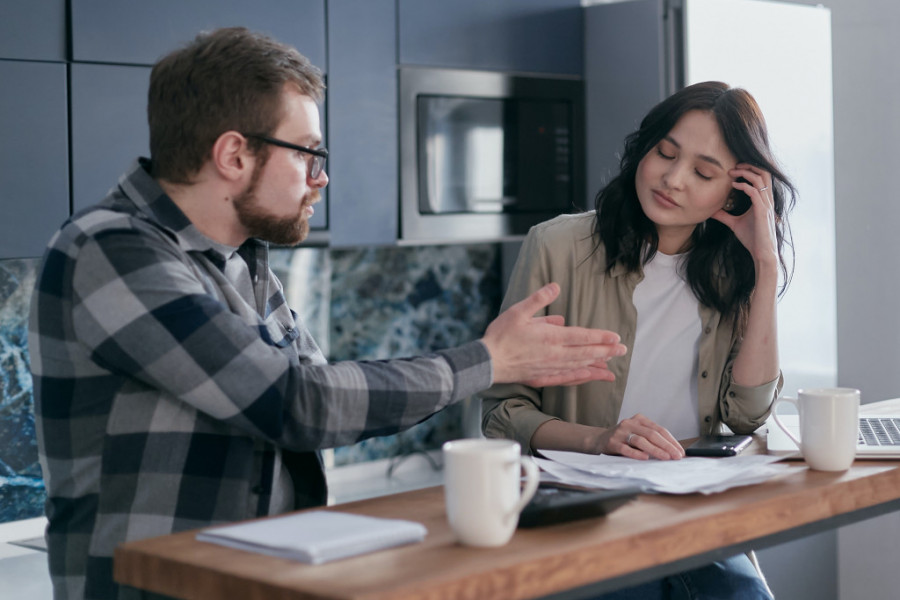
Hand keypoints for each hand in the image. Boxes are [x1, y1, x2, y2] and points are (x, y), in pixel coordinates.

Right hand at [481, 283, 626, 387]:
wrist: (487, 362)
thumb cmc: (501, 335)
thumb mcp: (518, 311)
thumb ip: (539, 299)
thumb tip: (556, 286)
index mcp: (550, 337)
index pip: (582, 336)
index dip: (600, 337)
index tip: (616, 337)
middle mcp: (554, 354)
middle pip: (586, 353)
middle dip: (606, 351)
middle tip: (623, 350)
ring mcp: (549, 368)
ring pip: (579, 367)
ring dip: (597, 365)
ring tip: (611, 365)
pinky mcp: (543, 377)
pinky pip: (567, 379)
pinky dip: (581, 378)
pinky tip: (589, 377)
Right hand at [597, 414, 683, 460]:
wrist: (599, 439)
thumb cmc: (623, 439)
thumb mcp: (638, 433)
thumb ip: (652, 439)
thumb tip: (673, 451)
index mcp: (639, 419)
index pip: (659, 429)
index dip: (671, 441)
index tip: (680, 451)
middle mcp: (630, 423)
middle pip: (652, 434)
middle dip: (666, 446)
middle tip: (676, 456)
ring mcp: (620, 432)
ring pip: (640, 441)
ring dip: (655, 450)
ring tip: (665, 458)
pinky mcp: (612, 442)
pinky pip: (626, 449)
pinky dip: (636, 453)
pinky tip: (645, 458)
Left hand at [713, 164, 778, 271]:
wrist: (761, 253)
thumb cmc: (752, 239)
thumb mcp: (734, 224)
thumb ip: (725, 216)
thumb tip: (711, 211)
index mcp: (763, 200)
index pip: (761, 177)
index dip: (750, 169)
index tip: (734, 169)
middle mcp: (767, 200)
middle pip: (764, 173)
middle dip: (749, 166)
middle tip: (734, 166)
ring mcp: (766, 204)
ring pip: (760, 179)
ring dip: (745, 172)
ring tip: (732, 172)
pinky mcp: (762, 211)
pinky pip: (755, 192)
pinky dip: (744, 185)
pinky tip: (734, 186)